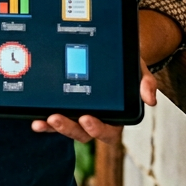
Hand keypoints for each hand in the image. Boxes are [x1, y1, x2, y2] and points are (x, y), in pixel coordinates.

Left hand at [31, 58, 156, 143]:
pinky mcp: (66, 108)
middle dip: (69, 128)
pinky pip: (54, 119)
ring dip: (54, 127)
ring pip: (67, 128)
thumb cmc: (126, 65)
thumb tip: (150, 100)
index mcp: (117, 116)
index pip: (109, 131)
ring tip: (43, 120)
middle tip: (56, 118)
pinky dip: (45, 122)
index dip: (98, 129)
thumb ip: (146, 82)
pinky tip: (35, 119)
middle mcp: (97, 119)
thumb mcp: (139, 69)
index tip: (87, 118)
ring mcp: (79, 115)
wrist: (112, 52)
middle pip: (83, 133)